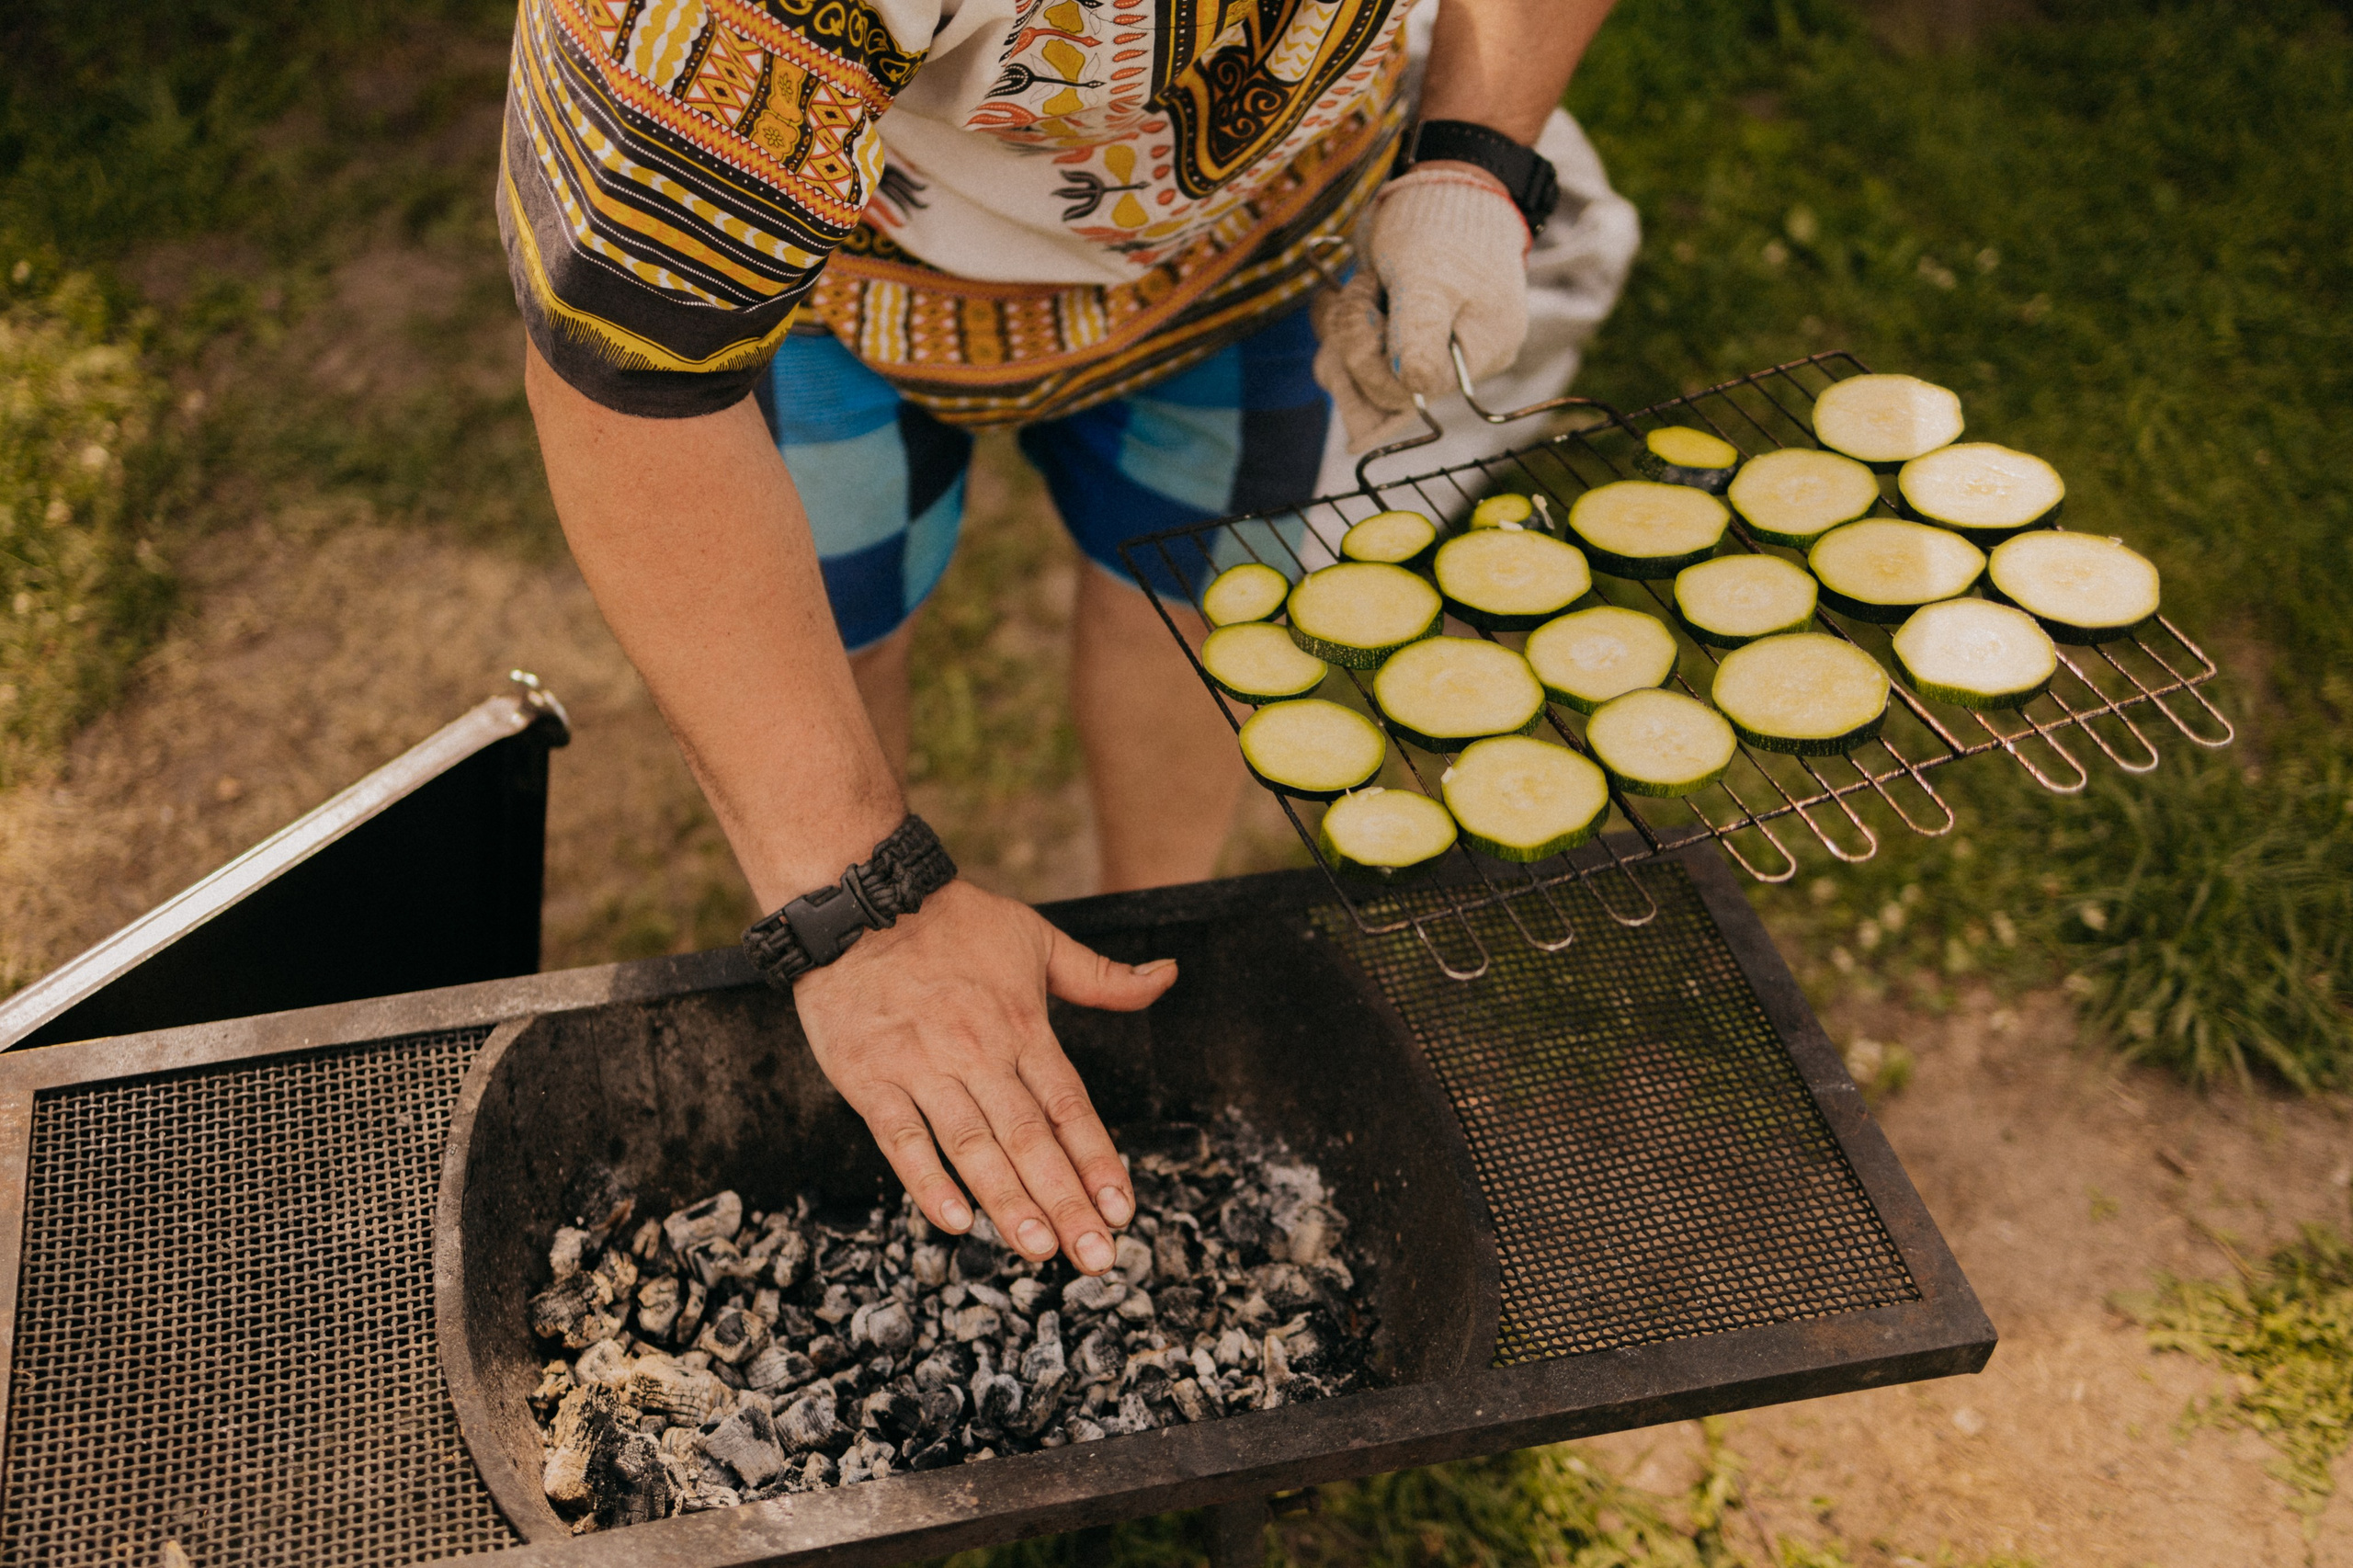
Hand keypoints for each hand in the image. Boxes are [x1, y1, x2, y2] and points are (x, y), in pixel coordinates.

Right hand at [792, 879, 1176, 1273]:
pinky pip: (901, 1139)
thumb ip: (1103, 976)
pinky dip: (927, 1181)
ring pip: (973, 1147)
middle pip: (1029, 1139)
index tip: (1121, 1210)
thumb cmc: (953, 922)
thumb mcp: (1038, 939)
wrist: (859, 900)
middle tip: (1093, 1257)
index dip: (1097, 1159)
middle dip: (1064, 1201)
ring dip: (1008, 1203)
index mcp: (1023, 1027)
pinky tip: (955, 1221)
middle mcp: (978, 1054)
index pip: (1069, 1106)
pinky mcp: (871, 1080)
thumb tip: (1168, 976)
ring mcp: (922, 1069)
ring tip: (1039, 1251)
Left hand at [1311, 163, 1531, 451]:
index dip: (1373, 362)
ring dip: (1339, 332)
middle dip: (1355, 341)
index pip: (1412, 392)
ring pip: (1359, 375)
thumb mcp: (1428, 276)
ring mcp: (1423, 347)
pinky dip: (1336, 325)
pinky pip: (1354, 354)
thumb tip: (1415, 387)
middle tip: (1360, 289)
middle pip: (1382, 390)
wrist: (1446, 183)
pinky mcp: (1396, 334)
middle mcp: (1454, 360)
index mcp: (1481, 351)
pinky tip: (1341, 294)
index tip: (1368, 306)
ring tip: (1356, 286)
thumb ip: (1420, 333)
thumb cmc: (1444, 225)